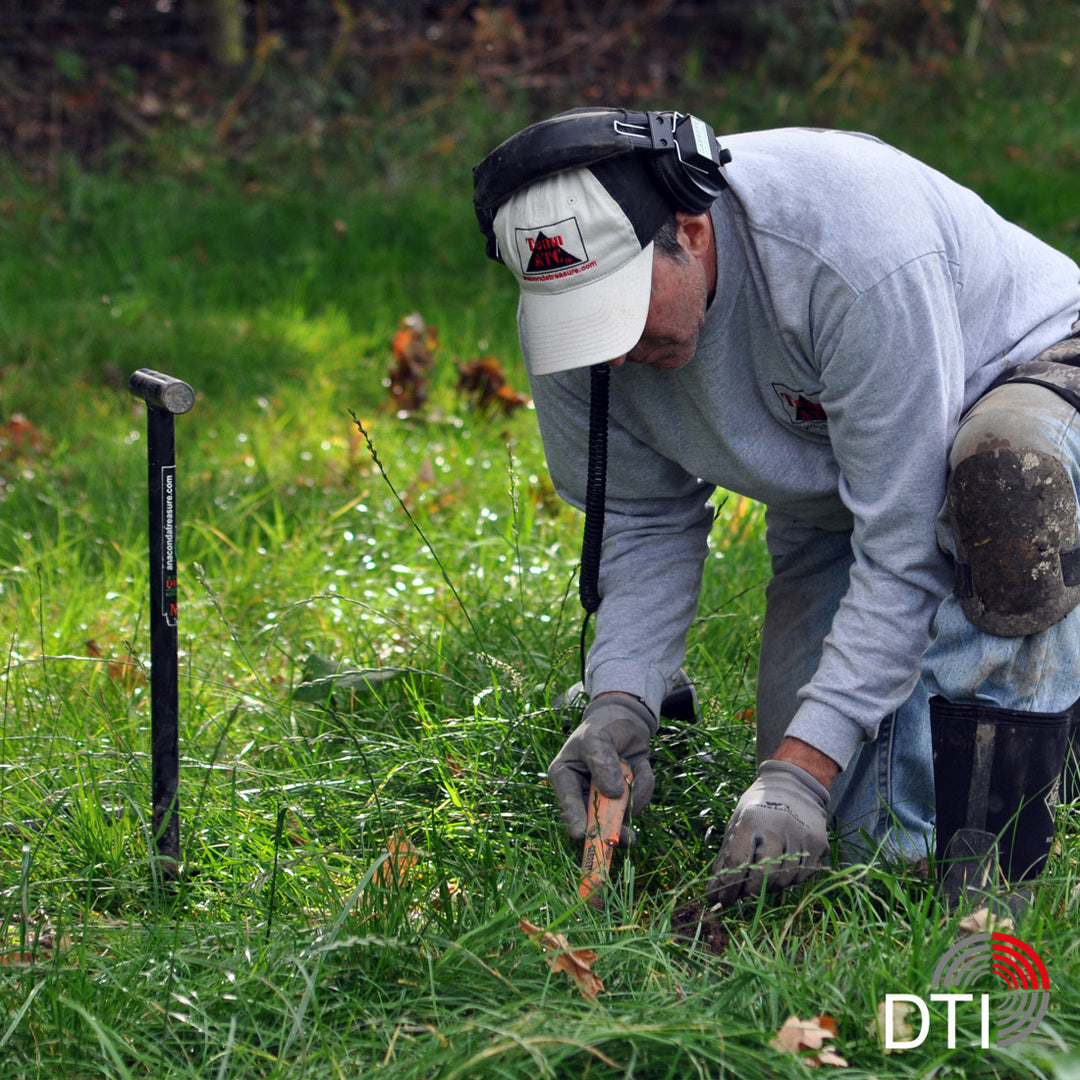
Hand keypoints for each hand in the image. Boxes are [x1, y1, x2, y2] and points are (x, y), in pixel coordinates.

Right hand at [548, 693, 655, 842]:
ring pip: (620, 814)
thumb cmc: (602, 726)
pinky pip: (639, 800)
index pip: (567, 803)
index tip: (582, 836)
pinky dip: (644, 786)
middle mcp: (583, 792)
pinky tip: (641, 767)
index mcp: (565, 777)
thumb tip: (613, 795)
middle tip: (624, 839)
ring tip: (635, 773)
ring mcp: (606, 796)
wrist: (625, 717)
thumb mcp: (597, 740)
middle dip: (611, 828)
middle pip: (593, 819)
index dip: (575, 821)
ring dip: (633, 799)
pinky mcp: (627, 796)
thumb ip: (602, 764)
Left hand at [706, 760, 828, 905]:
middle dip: (751, 890)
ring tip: (762, 879)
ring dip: (770, 887)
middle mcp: (777, 827)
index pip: (738, 862)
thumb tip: (712, 893)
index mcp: (752, 819)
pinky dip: (789, 880)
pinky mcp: (818, 844)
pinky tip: (781, 871)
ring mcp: (801, 836)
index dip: (728, 886)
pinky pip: (803, 876)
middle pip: (763, 875)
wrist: (795, 783)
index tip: (723, 899)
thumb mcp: (737, 822)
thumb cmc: (759, 805)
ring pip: (785, 880)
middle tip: (744, 892)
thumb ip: (726, 856)